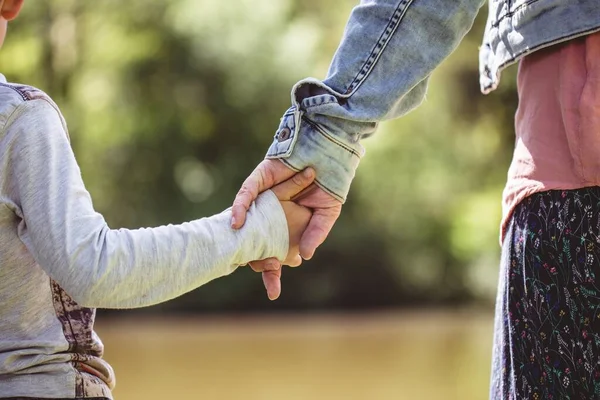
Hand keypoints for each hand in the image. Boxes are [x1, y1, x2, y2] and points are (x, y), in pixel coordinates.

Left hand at [233, 159, 341, 276]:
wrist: (328, 154)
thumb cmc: (328, 186)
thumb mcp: (326, 215)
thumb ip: (315, 234)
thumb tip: (304, 257)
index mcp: (285, 227)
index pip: (274, 254)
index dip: (272, 273)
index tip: (273, 292)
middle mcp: (270, 215)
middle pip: (255, 242)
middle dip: (253, 260)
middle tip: (258, 272)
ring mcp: (263, 198)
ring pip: (247, 222)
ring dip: (242, 239)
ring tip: (240, 256)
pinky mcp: (259, 180)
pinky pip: (245, 195)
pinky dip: (239, 209)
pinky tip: (236, 223)